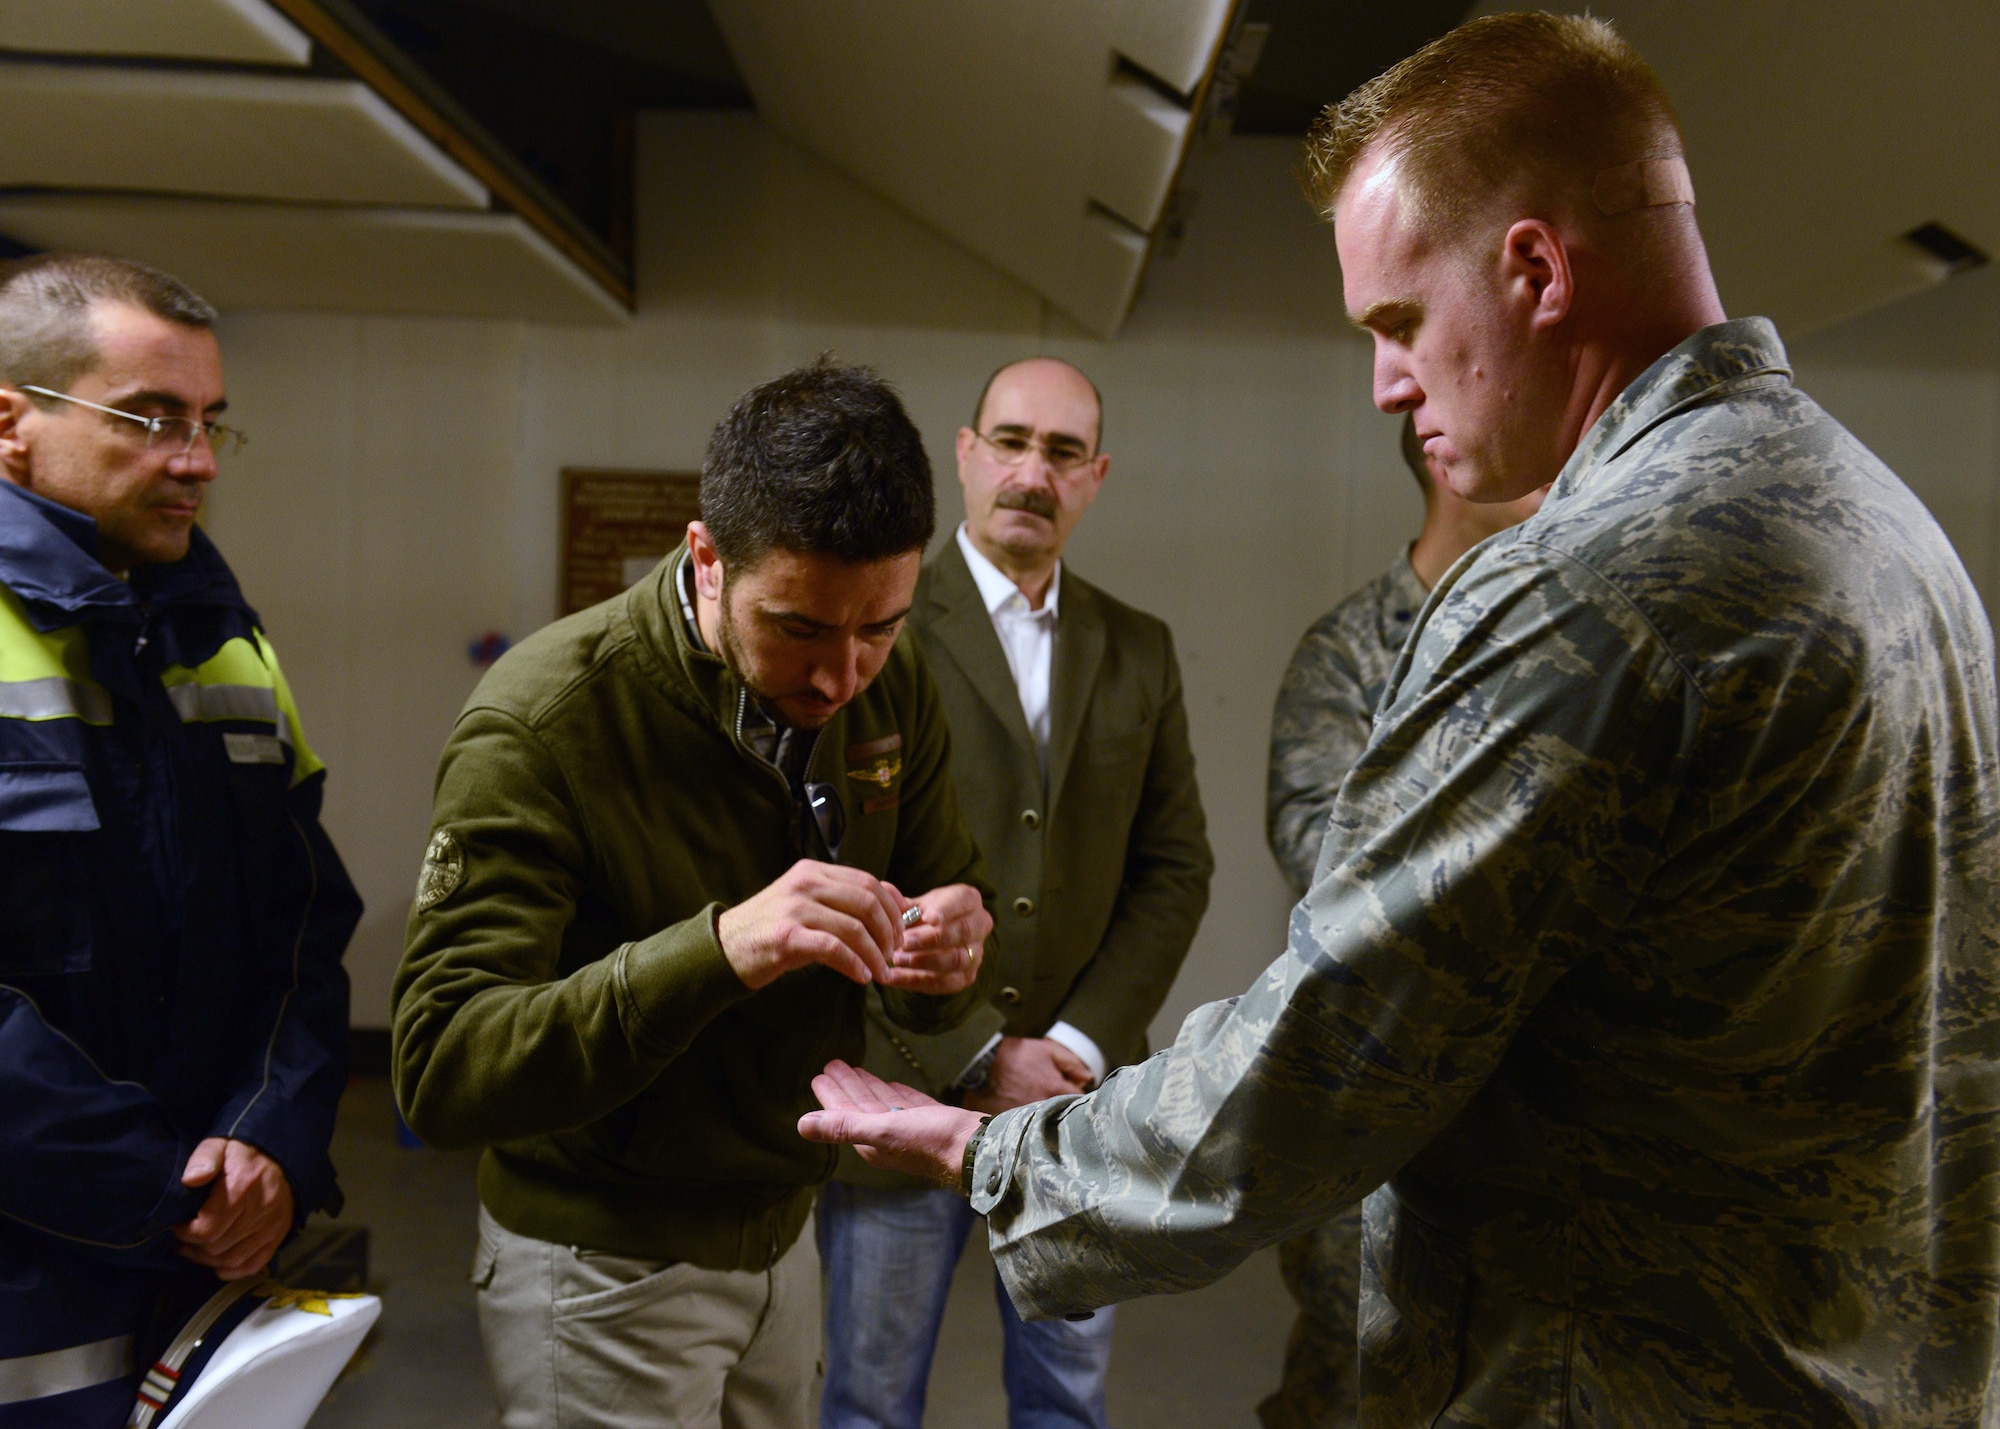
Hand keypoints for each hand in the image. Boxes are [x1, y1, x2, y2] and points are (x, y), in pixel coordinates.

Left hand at [174, 1138, 294, 1280]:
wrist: (284, 1155)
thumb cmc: (245, 1152)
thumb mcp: (221, 1144)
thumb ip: (204, 1158)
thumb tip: (190, 1180)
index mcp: (241, 1187)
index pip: (206, 1229)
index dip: (185, 1232)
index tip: (178, 1224)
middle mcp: (259, 1210)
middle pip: (216, 1247)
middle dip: (193, 1247)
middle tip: (184, 1238)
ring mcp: (271, 1226)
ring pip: (231, 1260)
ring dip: (208, 1260)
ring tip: (197, 1249)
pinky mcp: (278, 1235)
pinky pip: (253, 1264)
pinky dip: (232, 1270)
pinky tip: (219, 1262)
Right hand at [718, 860, 907, 988]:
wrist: (723, 949)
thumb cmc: (770, 930)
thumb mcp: (805, 904)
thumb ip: (840, 901)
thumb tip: (890, 906)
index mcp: (812, 872)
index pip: (868, 881)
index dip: (893, 906)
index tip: (903, 929)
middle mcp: (805, 884)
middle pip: (867, 902)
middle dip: (889, 931)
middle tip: (894, 953)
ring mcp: (794, 909)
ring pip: (855, 927)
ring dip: (875, 954)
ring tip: (881, 972)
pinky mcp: (786, 937)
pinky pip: (833, 949)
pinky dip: (854, 963)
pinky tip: (861, 976)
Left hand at [798, 1059, 986, 1187]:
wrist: (979, 1148)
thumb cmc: (932, 1140)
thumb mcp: (883, 1130)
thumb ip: (843, 1126)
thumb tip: (801, 1125)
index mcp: (873, 1142)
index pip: (844, 1114)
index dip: (831, 1096)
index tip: (819, 1075)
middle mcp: (889, 1138)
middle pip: (861, 1107)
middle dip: (847, 1087)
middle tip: (834, 1064)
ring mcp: (911, 1131)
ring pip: (882, 1104)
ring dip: (868, 1087)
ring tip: (856, 1069)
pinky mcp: (931, 1123)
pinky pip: (906, 1105)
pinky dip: (896, 1094)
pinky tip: (893, 1085)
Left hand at [884, 883, 990, 994]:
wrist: (938, 939)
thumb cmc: (927, 915)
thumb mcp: (916, 906)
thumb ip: (902, 903)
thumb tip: (885, 890)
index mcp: (969, 900)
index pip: (963, 901)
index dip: (946, 910)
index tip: (928, 917)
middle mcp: (980, 926)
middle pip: (962, 932)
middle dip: (931, 939)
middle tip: (904, 942)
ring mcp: (976, 954)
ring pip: (957, 960)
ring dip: (924, 961)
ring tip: (897, 959)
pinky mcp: (965, 977)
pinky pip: (944, 982)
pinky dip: (916, 980)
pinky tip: (894, 976)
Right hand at [962, 1036, 1091, 1113]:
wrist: (981, 1066)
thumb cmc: (1015, 1056)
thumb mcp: (1045, 1050)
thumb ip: (1070, 1062)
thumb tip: (1088, 1078)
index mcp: (1056, 1089)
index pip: (1081, 1102)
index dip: (1083, 1099)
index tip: (1081, 1097)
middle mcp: (1044, 1108)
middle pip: (1067, 1117)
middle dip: (1069, 1113)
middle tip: (1068, 1108)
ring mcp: (1029, 1118)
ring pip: (1049, 1125)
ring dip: (1052, 1121)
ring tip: (1048, 1114)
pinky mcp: (1015, 1125)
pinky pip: (1031, 1129)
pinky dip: (1033, 1126)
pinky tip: (1032, 1121)